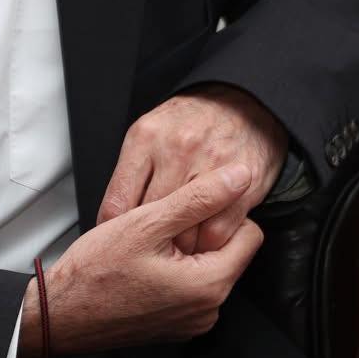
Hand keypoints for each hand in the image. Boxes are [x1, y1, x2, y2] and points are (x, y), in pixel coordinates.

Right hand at [23, 163, 263, 357]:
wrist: (58, 315)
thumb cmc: (95, 271)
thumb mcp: (147, 222)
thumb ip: (199, 198)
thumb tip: (240, 176)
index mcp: (209, 285)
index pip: (250, 233)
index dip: (223, 211)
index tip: (192, 204)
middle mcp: (209, 311)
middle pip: (231, 252)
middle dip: (203, 232)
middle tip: (162, 222)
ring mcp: (192, 323)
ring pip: (210, 268)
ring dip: (189, 250)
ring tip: (150, 245)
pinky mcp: (176, 327)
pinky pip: (192, 289)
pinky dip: (177, 272)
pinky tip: (146, 264)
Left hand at [98, 83, 288, 253]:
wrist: (244, 102)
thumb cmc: (192, 123)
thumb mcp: (150, 132)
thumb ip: (131, 172)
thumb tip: (114, 220)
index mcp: (146, 138)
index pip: (118, 204)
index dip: (116, 234)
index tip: (121, 245)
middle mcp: (176, 150)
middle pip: (151, 220)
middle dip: (149, 244)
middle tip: (150, 254)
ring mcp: (210, 166)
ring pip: (184, 232)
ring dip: (180, 250)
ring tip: (179, 252)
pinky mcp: (241, 184)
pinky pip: (216, 232)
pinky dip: (208, 246)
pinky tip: (205, 242)